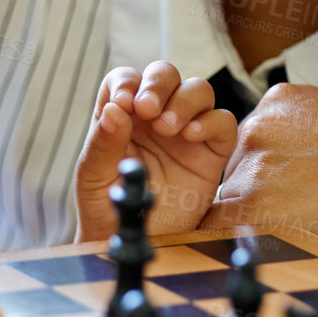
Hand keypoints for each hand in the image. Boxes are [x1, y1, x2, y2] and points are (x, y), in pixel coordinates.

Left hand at [75, 61, 239, 240]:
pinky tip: (191, 135)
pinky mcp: (211, 152)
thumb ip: (103, 143)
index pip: (126, 78)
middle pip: (165, 75)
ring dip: (184, 100)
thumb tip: (114, 110)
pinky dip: (212, 122)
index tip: (123, 103)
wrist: (133, 241)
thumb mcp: (94, 176)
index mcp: (123, 115)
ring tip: (167, 128)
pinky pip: (223, 123)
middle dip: (158, 84)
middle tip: (147, 109)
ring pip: (197, 90)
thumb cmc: (108, 206)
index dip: (126, 82)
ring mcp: (185, 132)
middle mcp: (155, 117)